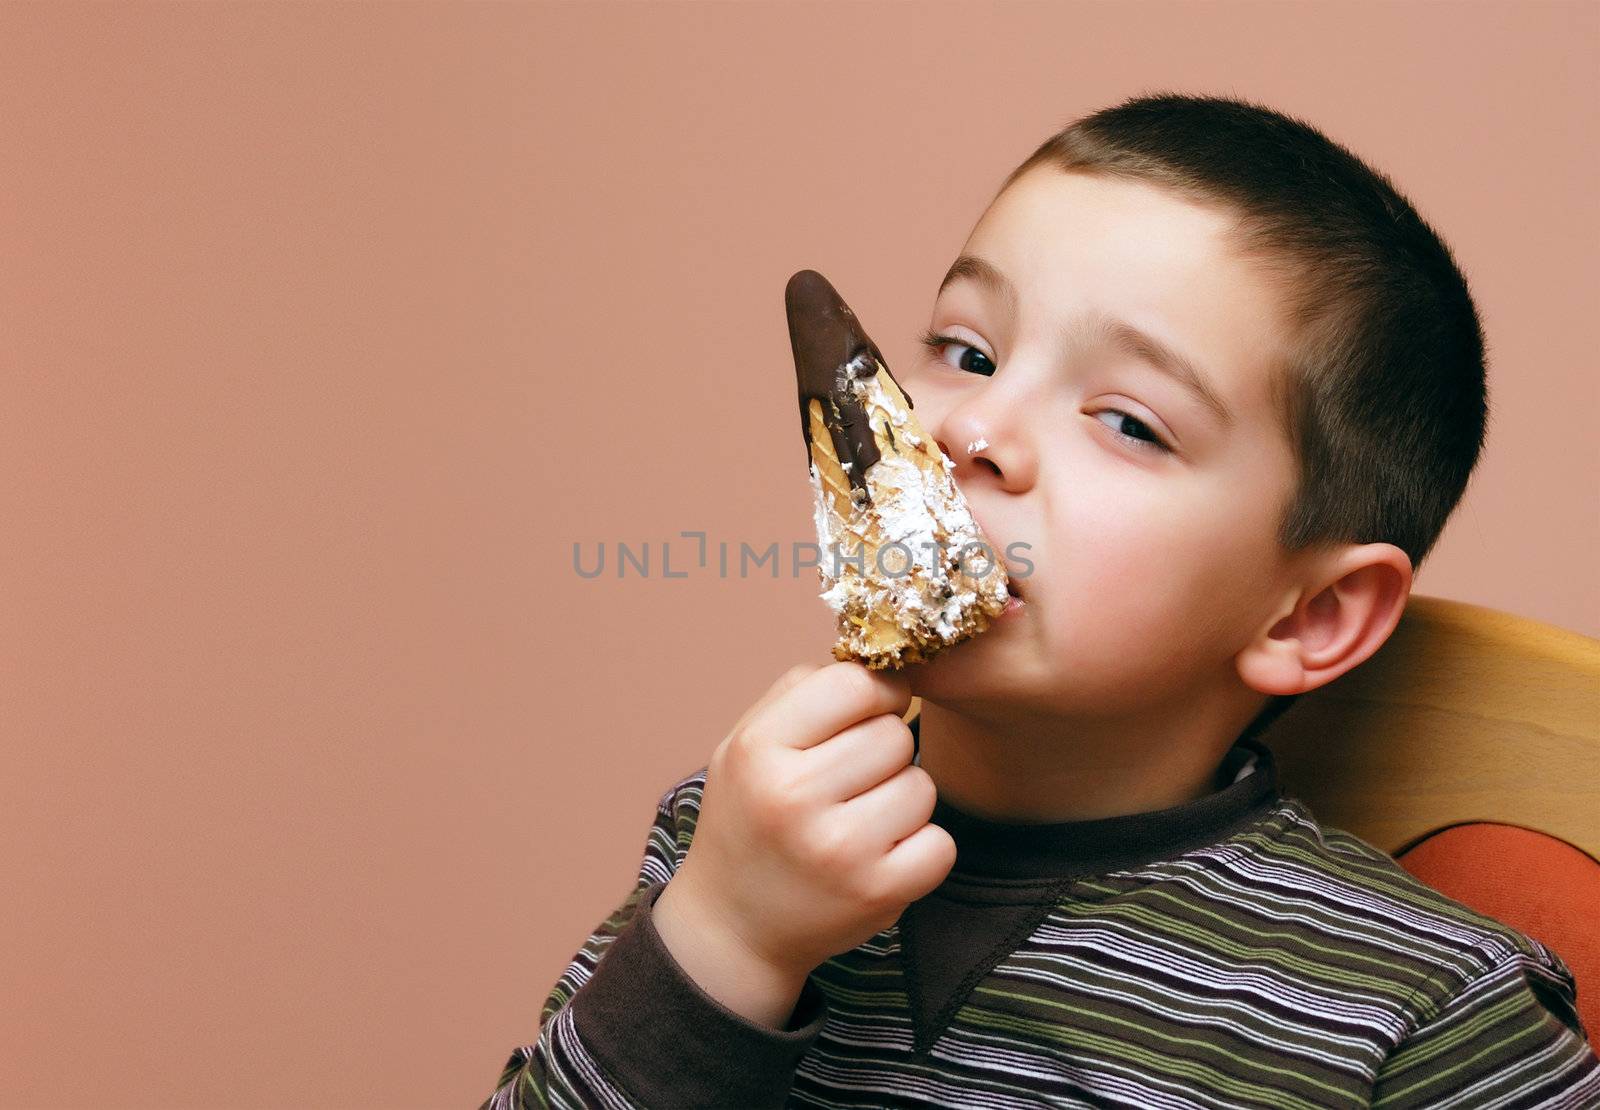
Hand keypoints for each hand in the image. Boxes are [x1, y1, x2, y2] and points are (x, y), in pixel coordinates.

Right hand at [654, 661, 956, 1023]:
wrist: (731, 926)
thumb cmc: (748, 820)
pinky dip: (921, 848)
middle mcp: (794, 797)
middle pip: (894, 734)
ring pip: (922, 785)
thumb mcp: (744, 744)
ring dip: (902, 800)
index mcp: (759, 749)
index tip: (865, 715)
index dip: (872, 694)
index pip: (854, 683)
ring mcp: (839, 849)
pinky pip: (941, 843)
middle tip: (850, 782)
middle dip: (882, 752)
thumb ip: (802, 693)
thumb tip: (880, 661)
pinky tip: (881, 856)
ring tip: (859, 821)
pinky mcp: (877, 893)